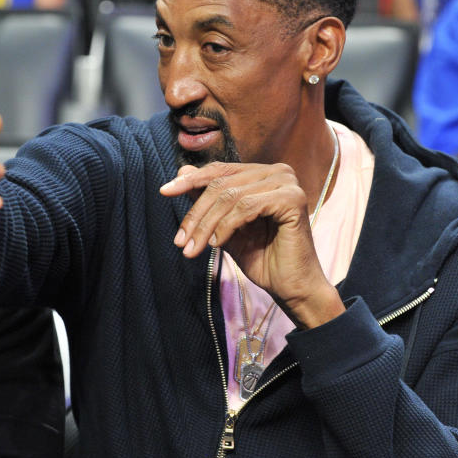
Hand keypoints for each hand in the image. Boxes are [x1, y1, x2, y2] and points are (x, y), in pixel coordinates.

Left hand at [160, 162, 343, 328]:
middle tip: (180, 241)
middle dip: (196, 214)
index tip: (164, 192)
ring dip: (206, 225)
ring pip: (230, 196)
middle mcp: (278, 172)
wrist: (291, 287)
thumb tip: (181, 171)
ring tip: (194, 248)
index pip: (219, 170)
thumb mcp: (224, 226)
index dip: (190, 180)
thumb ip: (207, 200)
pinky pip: (247, 206)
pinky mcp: (293, 199)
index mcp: (263, 174)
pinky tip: (218, 244)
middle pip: (221, 183)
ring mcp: (288, 183)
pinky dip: (227, 226)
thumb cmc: (262, 257)